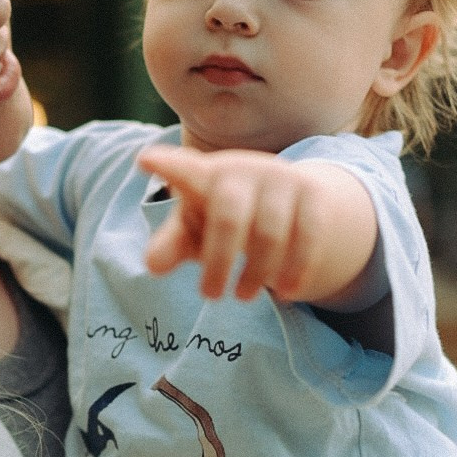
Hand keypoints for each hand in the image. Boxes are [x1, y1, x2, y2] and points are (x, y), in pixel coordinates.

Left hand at [137, 145, 376, 304]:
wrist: (283, 199)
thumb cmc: (221, 217)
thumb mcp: (194, 231)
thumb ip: (172, 245)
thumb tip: (152, 265)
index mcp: (205, 175)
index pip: (184, 171)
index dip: (167, 166)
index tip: (144, 160)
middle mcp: (243, 170)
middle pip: (229, 218)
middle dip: (219, 261)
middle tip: (210, 296)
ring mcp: (280, 178)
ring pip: (270, 233)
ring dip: (257, 272)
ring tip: (243, 296)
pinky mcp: (312, 193)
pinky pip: (309, 235)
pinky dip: (296, 269)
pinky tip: (285, 292)